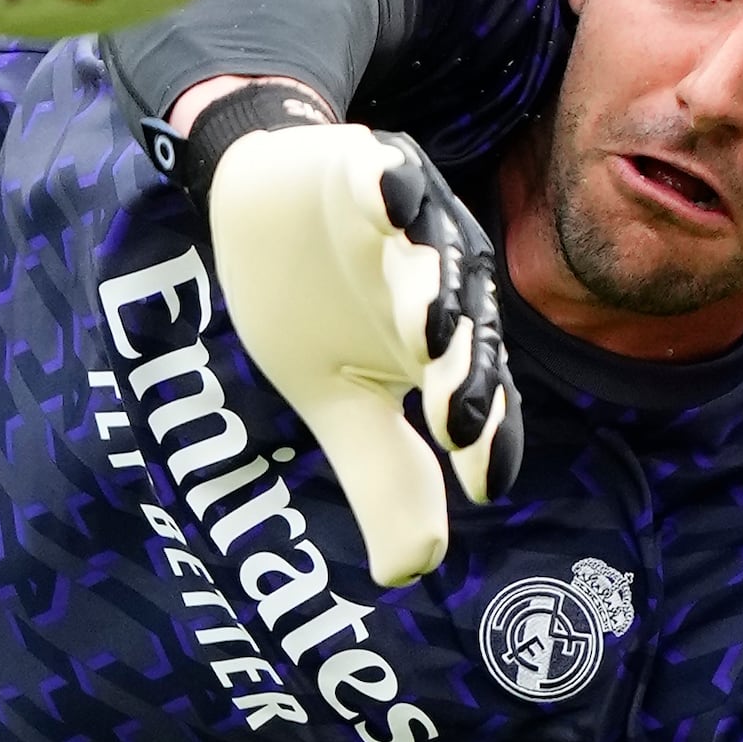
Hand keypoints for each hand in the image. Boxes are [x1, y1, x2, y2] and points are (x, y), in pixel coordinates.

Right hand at [191, 100, 520, 584]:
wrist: (257, 204)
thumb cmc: (314, 304)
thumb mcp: (339, 403)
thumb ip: (382, 476)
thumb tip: (412, 573)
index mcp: (443, 343)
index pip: (476, 391)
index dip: (485, 434)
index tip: (483, 484)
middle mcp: (440, 282)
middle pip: (462, 326)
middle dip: (461, 371)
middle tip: (455, 419)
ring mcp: (408, 223)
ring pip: (431, 256)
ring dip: (431, 289)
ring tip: (429, 328)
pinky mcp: (366, 167)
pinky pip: (386, 174)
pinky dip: (390, 184)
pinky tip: (388, 197)